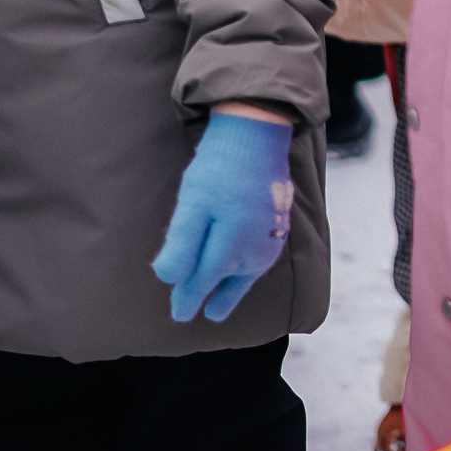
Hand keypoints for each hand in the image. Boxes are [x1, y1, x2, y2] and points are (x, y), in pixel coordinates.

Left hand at [152, 105, 294, 322]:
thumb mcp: (191, 204)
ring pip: (248, 274)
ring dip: (233, 285)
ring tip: (221, 299)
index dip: (189, 299)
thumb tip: (171, 281)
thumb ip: (182, 245)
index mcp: (232, 247)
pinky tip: (243, 268)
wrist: (258, 134)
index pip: (205, 282)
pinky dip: (248, 270)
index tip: (180, 315)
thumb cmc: (219, 169)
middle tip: (201, 314)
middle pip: (229, 282)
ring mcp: (271, 237)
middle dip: (213, 296)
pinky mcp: (279, 225)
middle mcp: (256, 249)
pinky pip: (260, 259)